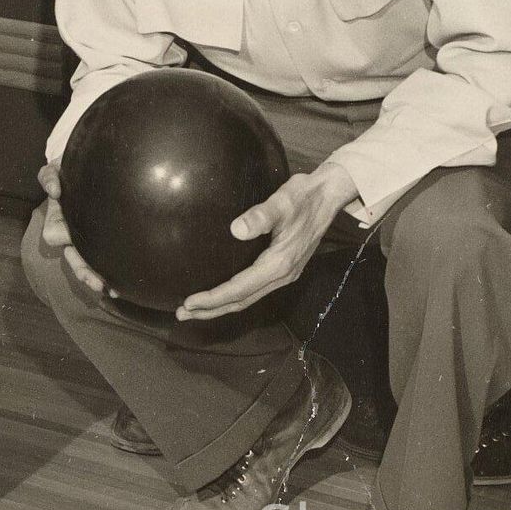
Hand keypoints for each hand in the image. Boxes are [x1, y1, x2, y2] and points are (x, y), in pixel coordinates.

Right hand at [35, 162, 111, 302]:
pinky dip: (109, 275)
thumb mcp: (55, 169)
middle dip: (84, 271)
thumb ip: (49, 177)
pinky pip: (103, 261)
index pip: (54, 234)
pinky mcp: (103, 239)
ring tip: (111, 289)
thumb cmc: (69, 170)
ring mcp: (86, 238)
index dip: (62, 238)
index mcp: (58, 217)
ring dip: (95, 277)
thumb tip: (55, 192)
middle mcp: (71, 232)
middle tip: (99, 283)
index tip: (71, 237)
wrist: (91, 167)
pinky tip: (119, 285)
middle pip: (73, 257)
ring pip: (86, 265)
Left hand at [174, 164, 359, 322]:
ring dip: (222, 306)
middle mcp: (282, 275)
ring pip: (248, 299)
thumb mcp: (282, 201)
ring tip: (195, 310)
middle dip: (211, 310)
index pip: (239, 289)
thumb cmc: (303, 196)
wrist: (328, 195)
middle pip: (241, 301)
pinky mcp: (285, 269)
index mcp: (279, 263)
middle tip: (182, 314)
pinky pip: (255, 291)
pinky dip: (235, 297)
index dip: (213, 298)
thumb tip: (236, 229)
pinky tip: (222, 294)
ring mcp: (285, 275)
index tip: (189, 302)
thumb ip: (260, 216)